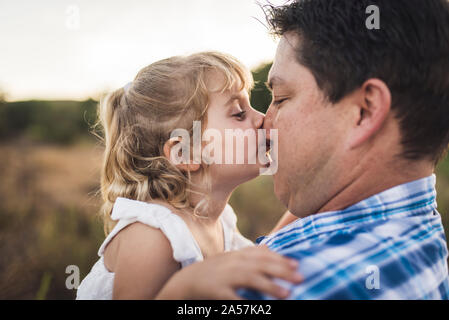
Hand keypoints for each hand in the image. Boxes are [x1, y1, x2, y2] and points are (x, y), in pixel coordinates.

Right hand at [156, 245, 302, 299]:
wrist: (185, 282)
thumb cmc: (212, 271)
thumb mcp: (229, 258)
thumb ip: (248, 253)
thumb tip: (268, 246)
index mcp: (237, 256)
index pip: (262, 254)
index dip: (280, 258)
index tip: (297, 264)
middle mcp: (232, 263)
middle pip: (260, 264)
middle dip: (281, 270)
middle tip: (300, 277)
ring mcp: (224, 277)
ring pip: (250, 279)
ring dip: (269, 285)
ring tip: (287, 293)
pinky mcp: (216, 291)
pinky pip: (233, 298)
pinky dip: (246, 302)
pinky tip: (259, 308)